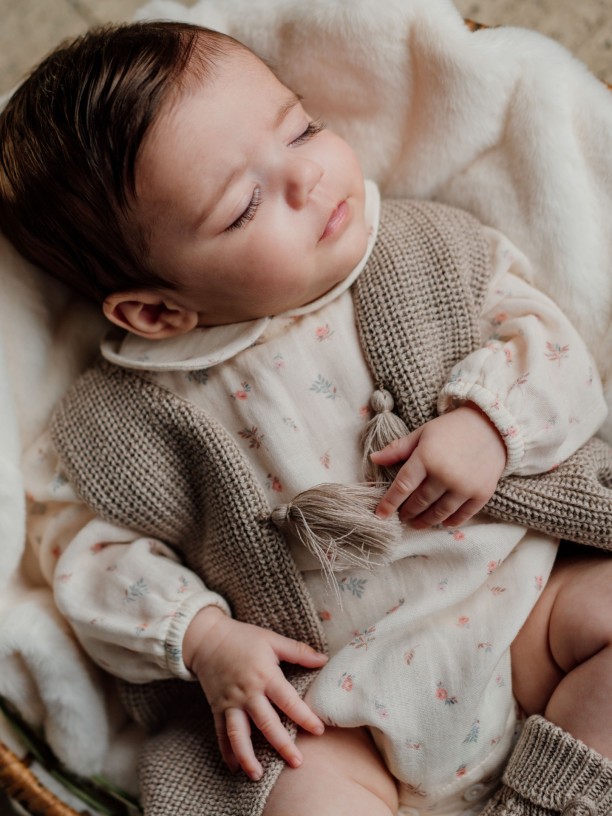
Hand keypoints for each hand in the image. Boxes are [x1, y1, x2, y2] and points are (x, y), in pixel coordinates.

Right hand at [183, 607, 326, 780]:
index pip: (288, 701)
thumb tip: (324, 659)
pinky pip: (222, 733)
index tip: (318, 730)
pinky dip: (227, 751)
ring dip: (248, 756)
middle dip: (282, 745)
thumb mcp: (272, 640)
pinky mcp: (217, 708)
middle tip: (297, 763)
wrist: (207, 639)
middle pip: (266, 724)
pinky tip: (234, 767)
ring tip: (257, 775)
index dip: (304, 716)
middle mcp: (247, 692)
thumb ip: (298, 651)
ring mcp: (230, 702)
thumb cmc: (243, 638)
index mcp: (264, 675)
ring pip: (239, 734)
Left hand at [371, 404, 506, 527]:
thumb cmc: (452, 428)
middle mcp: (445, 475)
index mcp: (426, 457)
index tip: (380, 515)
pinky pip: (461, 515)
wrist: (492, 426)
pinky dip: (449, 521)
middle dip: (407, 513)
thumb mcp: (422, 433)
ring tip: (416, 523)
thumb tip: (374, 459)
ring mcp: (464, 486)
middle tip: (401, 517)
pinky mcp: (481, 494)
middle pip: (419, 502)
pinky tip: (441, 522)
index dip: (389, 503)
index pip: (402, 486)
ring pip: (439, 513)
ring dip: (425, 521)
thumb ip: (398, 449)